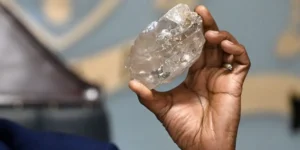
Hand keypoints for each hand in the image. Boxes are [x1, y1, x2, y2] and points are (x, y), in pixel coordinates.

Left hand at [129, 5, 249, 149]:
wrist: (200, 146)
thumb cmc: (183, 129)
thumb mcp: (162, 107)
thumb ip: (148, 95)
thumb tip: (131, 82)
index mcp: (194, 76)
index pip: (195, 49)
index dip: (192, 35)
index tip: (185, 21)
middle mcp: (209, 73)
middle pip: (211, 43)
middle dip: (207, 26)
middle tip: (199, 12)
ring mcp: (223, 77)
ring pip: (227, 48)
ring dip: (221, 36)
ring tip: (209, 32)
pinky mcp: (235, 84)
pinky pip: (241, 62)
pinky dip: (236, 50)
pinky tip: (224, 45)